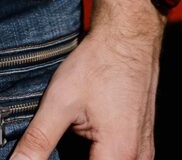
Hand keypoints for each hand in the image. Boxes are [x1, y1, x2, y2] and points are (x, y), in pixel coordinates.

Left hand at [10, 0, 163, 159]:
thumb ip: (38, 140)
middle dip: (67, 158)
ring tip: (66, 137)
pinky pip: (117, 159)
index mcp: (119, 154)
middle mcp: (137, 159)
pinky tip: (79, 139)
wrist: (128, 34)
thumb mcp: (61, 101)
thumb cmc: (99, 61)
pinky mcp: (141, 142)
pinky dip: (97, 154)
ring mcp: (143, 151)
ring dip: (79, 156)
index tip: (43, 155)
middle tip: (51, 144)